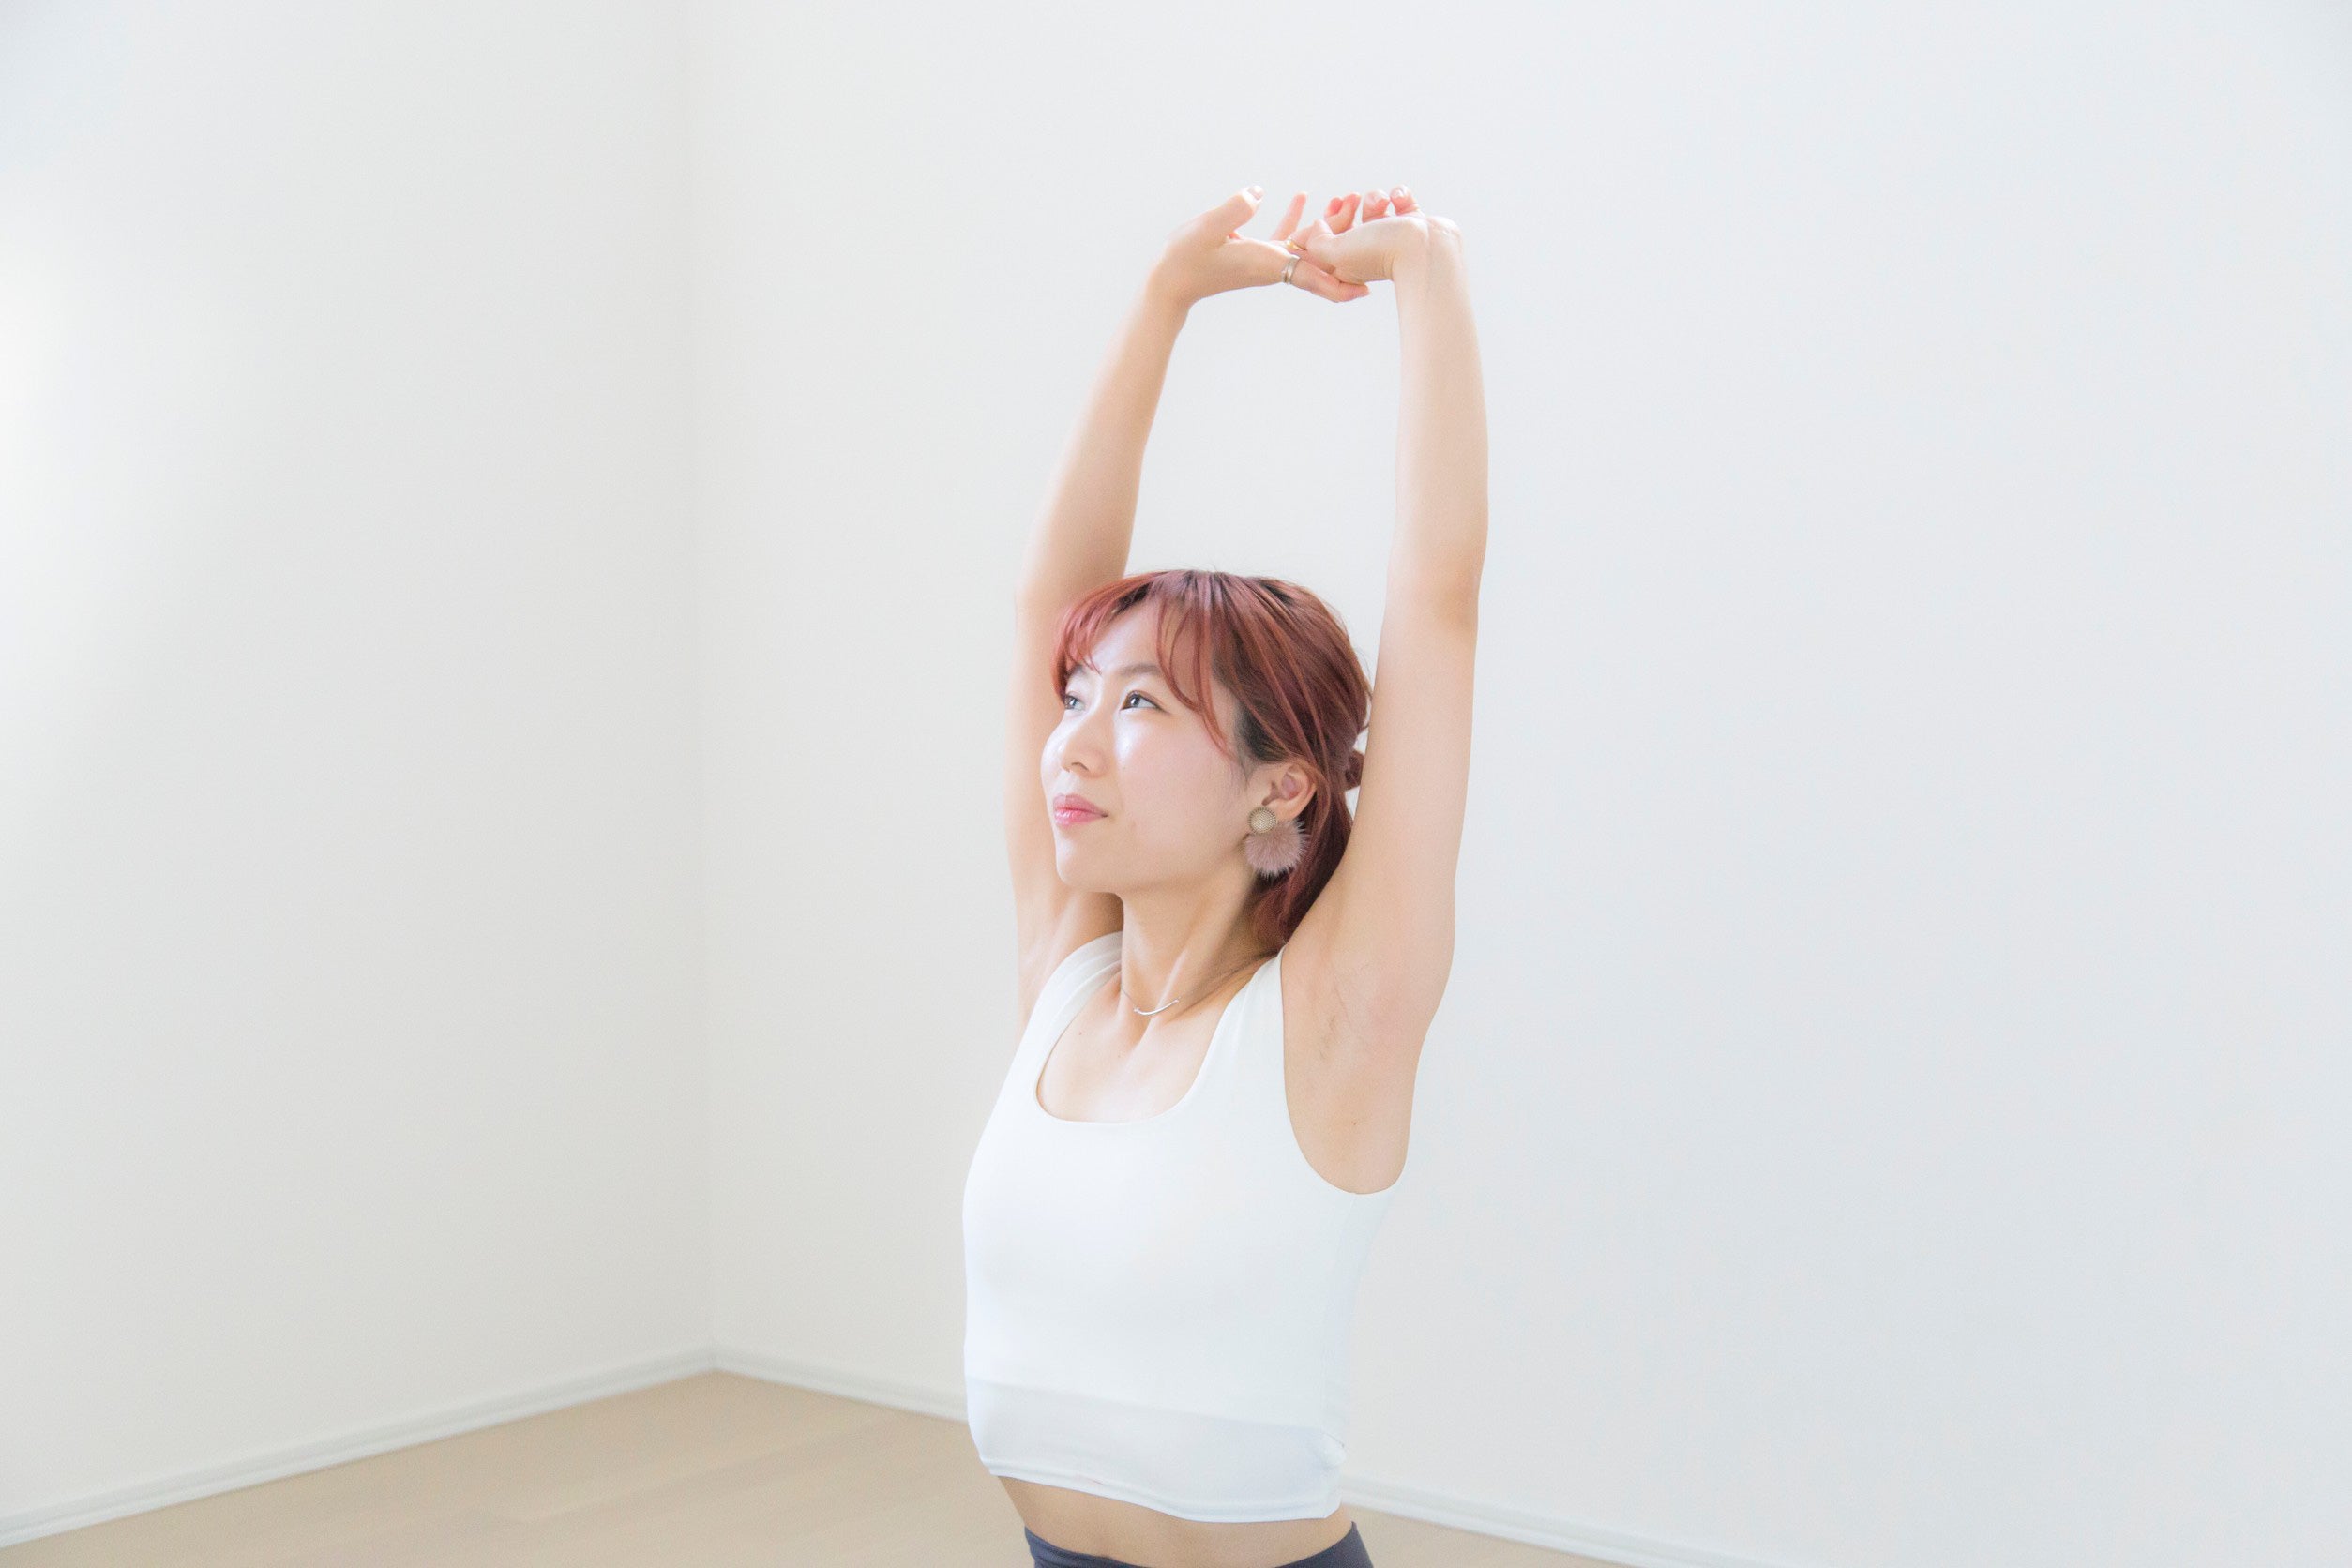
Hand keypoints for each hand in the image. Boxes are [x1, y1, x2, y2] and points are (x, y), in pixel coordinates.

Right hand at [1149, 186, 1372, 308]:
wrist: (1169, 281)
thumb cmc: (1184, 259)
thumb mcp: (1207, 229)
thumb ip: (1234, 209)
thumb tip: (1259, 192)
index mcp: (1267, 263)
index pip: (1312, 277)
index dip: (1339, 285)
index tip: (1366, 290)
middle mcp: (1272, 265)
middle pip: (1319, 256)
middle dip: (1347, 237)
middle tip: (1371, 207)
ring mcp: (1266, 260)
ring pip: (1307, 245)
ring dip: (1328, 224)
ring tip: (1347, 197)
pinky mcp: (1256, 253)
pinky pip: (1286, 237)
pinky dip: (1299, 220)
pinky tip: (1305, 197)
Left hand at [1286, 185, 1458, 285]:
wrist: (1425, 249)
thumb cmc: (1379, 251)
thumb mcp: (1335, 250)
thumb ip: (1317, 241)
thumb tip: (1317, 225)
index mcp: (1349, 265)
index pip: (1327, 243)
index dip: (1324, 224)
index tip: (1329, 207)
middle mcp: (1371, 252)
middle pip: (1349, 225)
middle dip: (1347, 208)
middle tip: (1348, 198)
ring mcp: (1393, 237)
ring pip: (1374, 209)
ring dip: (1374, 198)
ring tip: (1382, 202)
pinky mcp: (1413, 224)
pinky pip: (1401, 202)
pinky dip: (1400, 195)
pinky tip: (1400, 199)